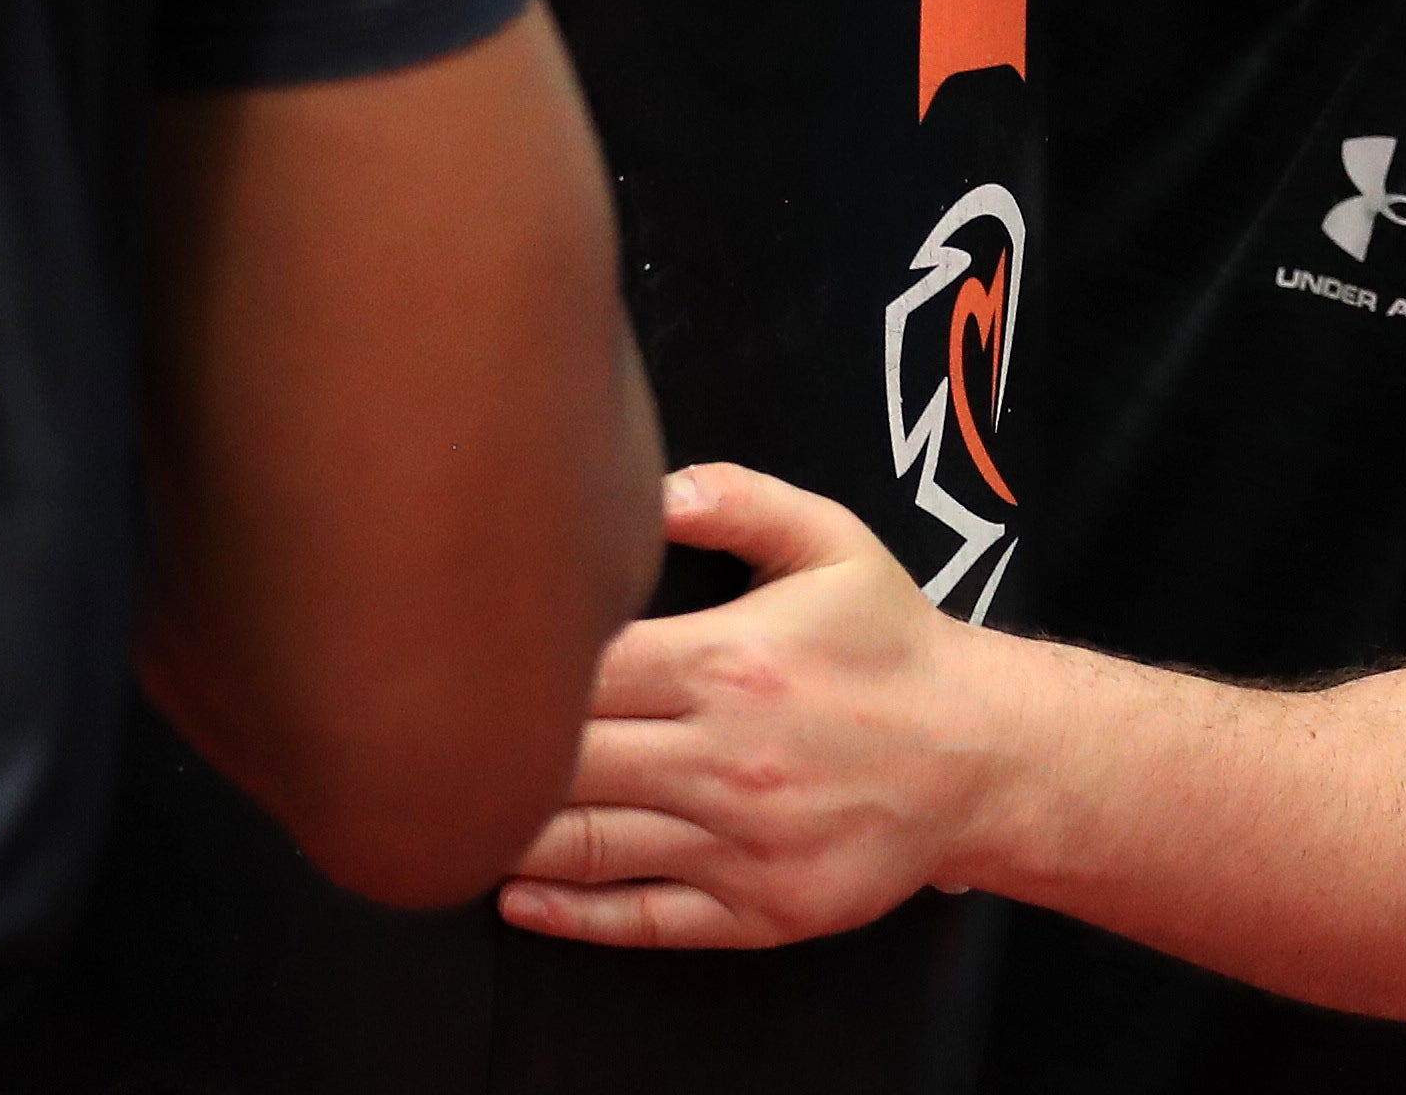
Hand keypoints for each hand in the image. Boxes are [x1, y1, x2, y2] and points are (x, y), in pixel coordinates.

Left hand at [495, 461, 1016, 948]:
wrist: (983, 755)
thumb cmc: (892, 646)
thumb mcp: (831, 541)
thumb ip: (735, 499)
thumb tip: (646, 486)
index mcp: (727, 662)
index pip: (579, 670)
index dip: (509, 664)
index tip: (456, 654)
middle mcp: (724, 759)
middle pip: (564, 761)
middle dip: (488, 752)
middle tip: (422, 739)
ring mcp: (738, 843)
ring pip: (588, 844)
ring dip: (509, 833)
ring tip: (448, 815)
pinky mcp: (756, 908)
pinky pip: (643, 918)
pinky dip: (568, 913)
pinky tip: (515, 894)